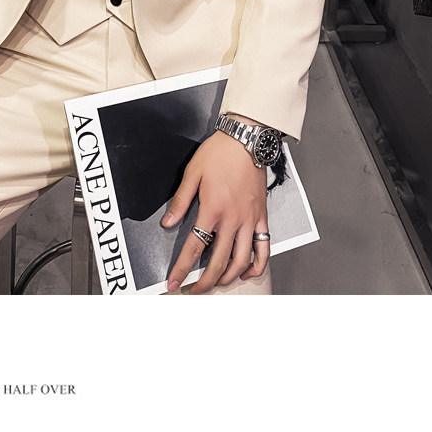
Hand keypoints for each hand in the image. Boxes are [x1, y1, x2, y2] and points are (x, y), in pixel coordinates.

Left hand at [161, 120, 269, 293]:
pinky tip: (247, 272)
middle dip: (204, 283)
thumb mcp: (192, 174)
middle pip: (219, 262)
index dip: (182, 269)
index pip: (195, 248)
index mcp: (213, 209)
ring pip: (242, 261)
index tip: (174, 282)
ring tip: (216, 284)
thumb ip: (180, 202)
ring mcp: (250, 220)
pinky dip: (257, 265)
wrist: (246, 140)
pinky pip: (263, 248)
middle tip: (193, 292)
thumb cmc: (219, 153)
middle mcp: (233, 219)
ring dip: (228, 278)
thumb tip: (168, 223)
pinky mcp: (262, 217)